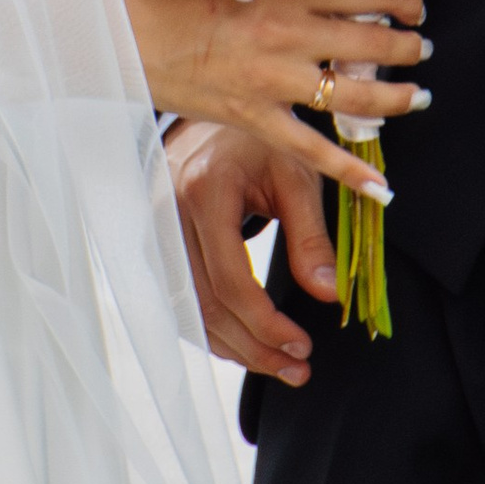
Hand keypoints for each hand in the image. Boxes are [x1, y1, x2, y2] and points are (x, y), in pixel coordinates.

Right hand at [119, 0, 425, 210]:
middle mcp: (289, 34)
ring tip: (417, 96)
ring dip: (398, 98)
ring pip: (357, 96)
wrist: (121, 33)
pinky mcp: (253, 119)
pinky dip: (352, 171)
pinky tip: (382, 185)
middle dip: (409, 48)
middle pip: (374, 43)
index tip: (413, 7)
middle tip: (421, 50)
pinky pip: (313, 150)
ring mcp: (274, 81)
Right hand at [166, 121, 336, 383]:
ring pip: (189, 310)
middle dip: (253, 346)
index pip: (230, 279)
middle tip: (296, 367)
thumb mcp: (297, 175)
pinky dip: (212, 330)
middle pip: (206, 304)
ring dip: (234, 347)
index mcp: (205, 190)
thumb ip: (312, 235)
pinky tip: (246, 345)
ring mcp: (156, 232)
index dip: (265, 322)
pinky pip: (180, 300)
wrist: (218, 116)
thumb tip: (328, 294)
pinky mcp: (157, 245)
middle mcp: (170, 214)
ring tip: (280, 365)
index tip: (302, 345)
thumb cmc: (261, 142)